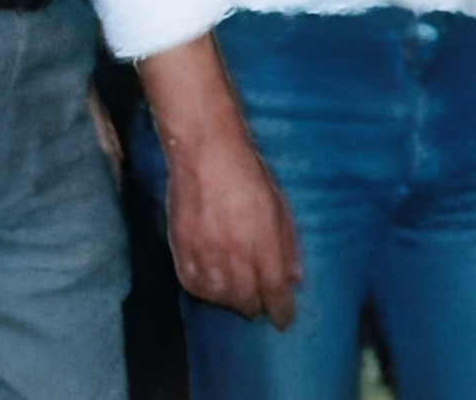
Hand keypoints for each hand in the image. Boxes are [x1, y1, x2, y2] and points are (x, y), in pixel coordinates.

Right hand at [164, 134, 301, 324]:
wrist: (207, 156)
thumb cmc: (250, 175)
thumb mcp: (280, 206)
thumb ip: (287, 244)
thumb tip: (294, 278)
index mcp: (263, 245)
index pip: (275, 291)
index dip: (282, 311)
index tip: (285, 320)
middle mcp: (233, 257)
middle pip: (246, 299)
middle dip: (257, 306)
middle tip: (262, 306)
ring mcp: (205, 256)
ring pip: (220, 298)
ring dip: (232, 302)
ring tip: (240, 299)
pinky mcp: (181, 252)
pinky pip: (194, 287)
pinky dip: (207, 293)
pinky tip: (215, 290)